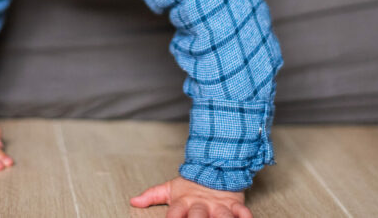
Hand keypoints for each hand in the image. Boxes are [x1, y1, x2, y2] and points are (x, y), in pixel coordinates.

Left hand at [130, 176, 251, 217]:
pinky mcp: (234, 203)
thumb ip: (152, 195)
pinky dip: (244, 216)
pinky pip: (241, 210)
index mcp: (184, 201)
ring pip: (221, 215)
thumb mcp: (171, 188)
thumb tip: (133, 201)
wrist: (216, 164)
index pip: (175, 213)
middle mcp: (201, 204)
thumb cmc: (192, 183)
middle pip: (198, 215)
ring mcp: (218, 204)